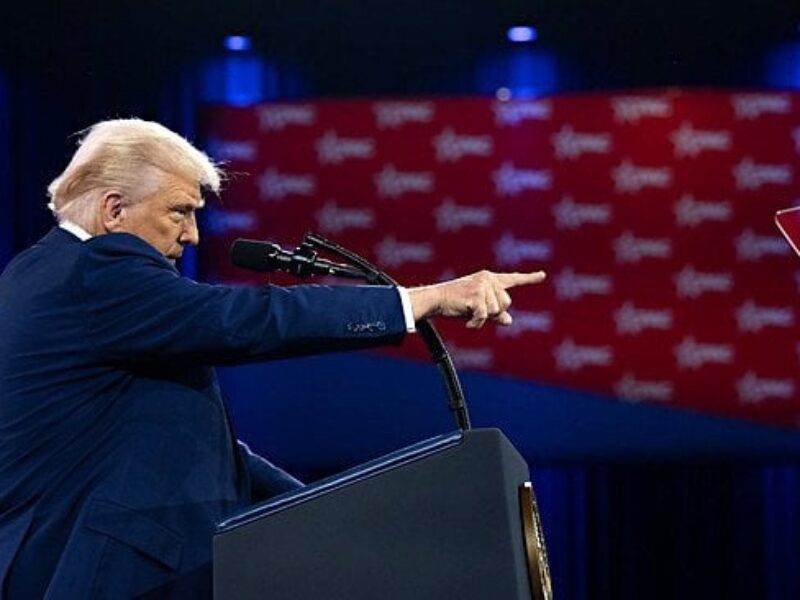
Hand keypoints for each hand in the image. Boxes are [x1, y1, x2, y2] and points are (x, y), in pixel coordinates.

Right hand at [407, 270, 546, 327]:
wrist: (436, 300)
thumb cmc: (456, 304)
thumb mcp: (478, 308)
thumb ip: (495, 313)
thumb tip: (509, 321)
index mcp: (490, 279)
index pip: (512, 279)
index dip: (529, 279)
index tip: (543, 275)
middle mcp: (488, 279)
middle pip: (505, 303)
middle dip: (493, 313)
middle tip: (475, 311)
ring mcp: (482, 285)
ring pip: (496, 311)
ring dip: (483, 318)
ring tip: (469, 313)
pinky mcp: (476, 294)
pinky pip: (484, 316)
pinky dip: (476, 323)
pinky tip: (468, 323)